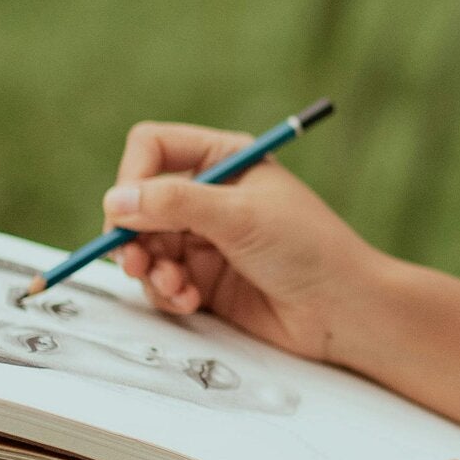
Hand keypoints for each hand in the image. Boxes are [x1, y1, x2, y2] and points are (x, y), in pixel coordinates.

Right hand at [102, 120, 386, 363]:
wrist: (344, 310)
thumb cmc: (309, 249)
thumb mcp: (239, 215)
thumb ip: (174, 204)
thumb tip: (115, 201)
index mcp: (225, 159)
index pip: (154, 149)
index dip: (133, 177)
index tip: (127, 211)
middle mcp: (210, 196)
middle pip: (139, 202)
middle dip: (134, 234)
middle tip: (136, 260)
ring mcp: (205, 240)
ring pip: (145, 246)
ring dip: (151, 269)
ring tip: (174, 286)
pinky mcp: (205, 280)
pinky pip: (161, 282)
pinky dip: (167, 293)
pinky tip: (190, 301)